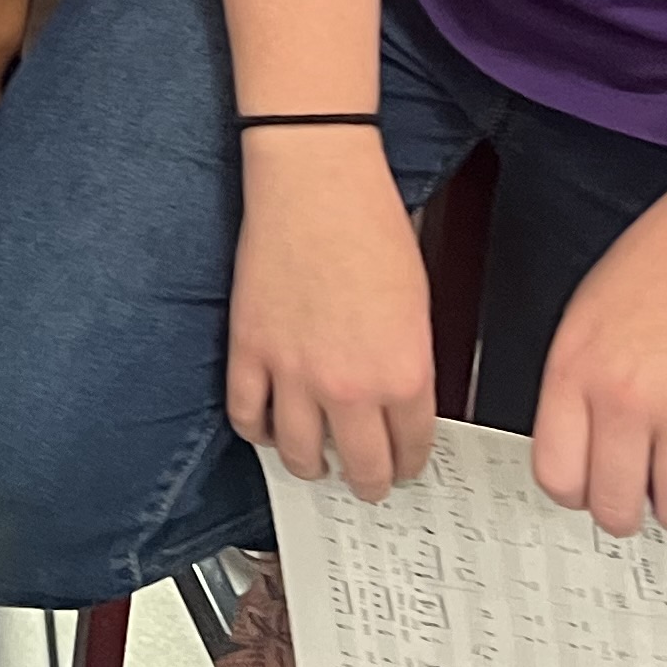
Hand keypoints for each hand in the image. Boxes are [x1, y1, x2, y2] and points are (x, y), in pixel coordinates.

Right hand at [227, 128, 434, 500]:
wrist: (316, 182)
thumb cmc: (371, 227)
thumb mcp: (419, 304)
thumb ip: (411, 363)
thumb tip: (401, 401)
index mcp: (403, 374)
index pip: (411, 449)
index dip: (409, 464)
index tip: (404, 468)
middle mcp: (349, 385)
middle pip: (361, 466)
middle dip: (369, 482)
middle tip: (367, 483)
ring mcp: (292, 373)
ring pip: (301, 455)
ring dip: (313, 467)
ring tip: (317, 463)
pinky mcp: (249, 350)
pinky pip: (247, 416)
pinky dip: (259, 432)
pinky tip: (269, 429)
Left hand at [528, 193, 666, 535]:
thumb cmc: (649, 276)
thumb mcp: (580, 327)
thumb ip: (573, 393)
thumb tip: (578, 462)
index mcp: (573, 375)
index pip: (557, 477)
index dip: (575, 494)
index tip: (590, 488)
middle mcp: (624, 400)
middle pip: (615, 509)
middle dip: (625, 512)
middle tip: (639, 494)